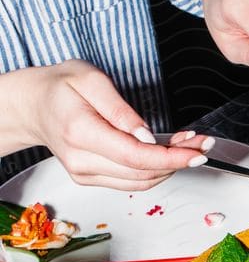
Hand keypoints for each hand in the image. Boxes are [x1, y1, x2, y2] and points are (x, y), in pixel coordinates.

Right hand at [3, 62, 207, 189]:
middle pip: (143, 173)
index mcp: (81, 133)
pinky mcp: (91, 178)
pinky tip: (167, 154)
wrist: (33, 105)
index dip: (172, 157)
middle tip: (202, 143)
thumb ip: (120, 109)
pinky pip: (132, 181)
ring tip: (189, 146)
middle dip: (179, 160)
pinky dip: (154, 170)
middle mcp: (82, 161)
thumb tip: (146, 136)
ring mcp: (85, 174)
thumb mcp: (90, 79)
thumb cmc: (60, 86)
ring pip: (141, 181)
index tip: (198, 152)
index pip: (136, 157)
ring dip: (170, 167)